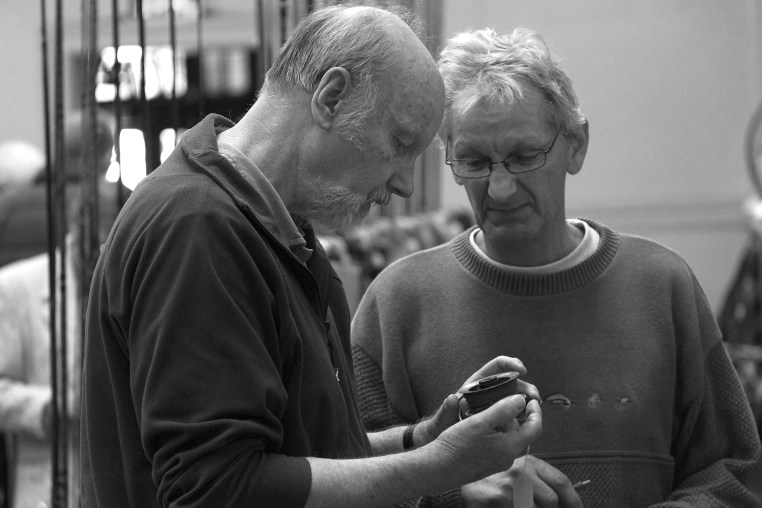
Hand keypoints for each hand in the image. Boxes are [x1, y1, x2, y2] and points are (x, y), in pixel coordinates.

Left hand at [417, 357, 540, 445]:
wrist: (446, 444)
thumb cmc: (444, 426)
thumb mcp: (444, 419)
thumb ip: (447, 410)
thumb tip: (452, 398)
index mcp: (476, 385)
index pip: (496, 367)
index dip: (510, 363)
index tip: (522, 370)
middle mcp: (488, 392)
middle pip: (512, 382)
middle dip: (526, 386)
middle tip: (535, 397)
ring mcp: (496, 405)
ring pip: (516, 398)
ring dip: (529, 401)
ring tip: (536, 409)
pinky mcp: (500, 418)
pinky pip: (515, 413)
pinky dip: (524, 415)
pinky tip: (530, 421)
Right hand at [430, 393, 541, 483]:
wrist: (438, 467)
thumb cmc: (457, 444)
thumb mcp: (480, 421)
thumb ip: (503, 409)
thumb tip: (521, 400)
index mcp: (509, 447)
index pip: (535, 428)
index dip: (536, 411)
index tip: (530, 398)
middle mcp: (507, 457)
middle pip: (521, 431)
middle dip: (513, 415)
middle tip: (498, 402)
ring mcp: (498, 462)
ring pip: (508, 437)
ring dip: (501, 423)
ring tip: (484, 413)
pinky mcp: (488, 463)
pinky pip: (498, 444)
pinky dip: (494, 432)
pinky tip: (478, 426)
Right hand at [461, 456, 582, 507]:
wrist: (458, 476)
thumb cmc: (491, 476)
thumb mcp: (515, 469)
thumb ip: (536, 479)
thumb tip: (561, 499)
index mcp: (529, 462)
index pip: (561, 481)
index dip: (575, 500)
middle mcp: (521, 473)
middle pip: (552, 500)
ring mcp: (509, 488)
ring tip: (521, 503)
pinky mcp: (498, 501)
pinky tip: (511, 506)